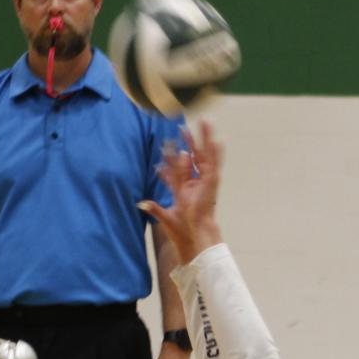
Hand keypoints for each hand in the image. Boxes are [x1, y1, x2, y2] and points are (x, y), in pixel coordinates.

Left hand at [139, 121, 222, 262]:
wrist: (194, 236)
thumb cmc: (182, 230)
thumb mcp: (166, 214)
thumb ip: (154, 206)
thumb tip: (142, 199)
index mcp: (189, 188)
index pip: (184, 165)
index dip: (177, 153)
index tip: (171, 141)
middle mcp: (199, 183)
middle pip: (196, 156)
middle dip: (192, 141)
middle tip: (185, 126)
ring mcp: (206, 181)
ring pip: (206, 155)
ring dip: (205, 139)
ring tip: (205, 122)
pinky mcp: (211, 183)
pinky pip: (214, 164)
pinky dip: (216, 152)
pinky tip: (216, 139)